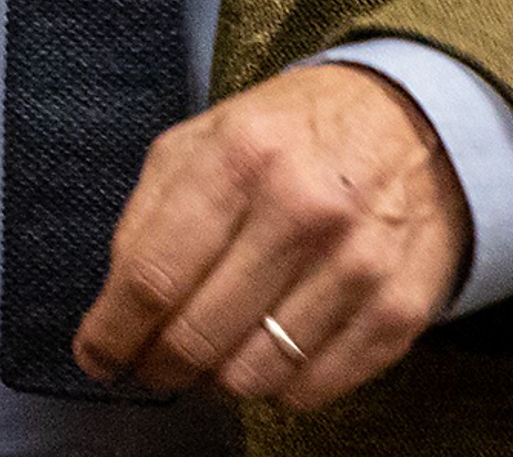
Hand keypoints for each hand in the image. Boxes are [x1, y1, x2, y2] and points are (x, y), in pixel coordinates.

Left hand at [70, 61, 471, 412]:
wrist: (415, 123)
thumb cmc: (292, 135)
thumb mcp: (205, 137)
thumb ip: (149, 212)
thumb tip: (114, 306)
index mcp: (240, 156)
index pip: (152, 276)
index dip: (113, 332)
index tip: (97, 355)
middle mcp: (301, 210)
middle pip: (196, 336)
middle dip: (159, 365)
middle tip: (153, 362)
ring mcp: (356, 264)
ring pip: (251, 377)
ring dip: (217, 380)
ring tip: (213, 354)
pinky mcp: (398, 310)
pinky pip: (312, 390)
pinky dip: (279, 386)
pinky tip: (270, 352)